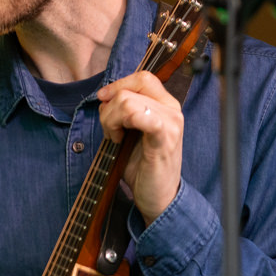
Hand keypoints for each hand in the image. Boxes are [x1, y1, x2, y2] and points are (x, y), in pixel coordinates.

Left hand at [97, 71, 182, 223]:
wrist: (158, 198)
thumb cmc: (143, 166)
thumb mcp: (130, 131)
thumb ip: (122, 110)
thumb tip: (104, 96)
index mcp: (166, 104)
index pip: (142, 77)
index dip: (118, 85)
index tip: (103, 100)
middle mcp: (172, 110)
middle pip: (129, 90)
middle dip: (109, 110)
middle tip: (112, 132)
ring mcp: (171, 123)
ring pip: (127, 102)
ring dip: (111, 121)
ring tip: (116, 139)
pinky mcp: (164, 138)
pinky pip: (139, 115)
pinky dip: (120, 125)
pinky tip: (120, 140)